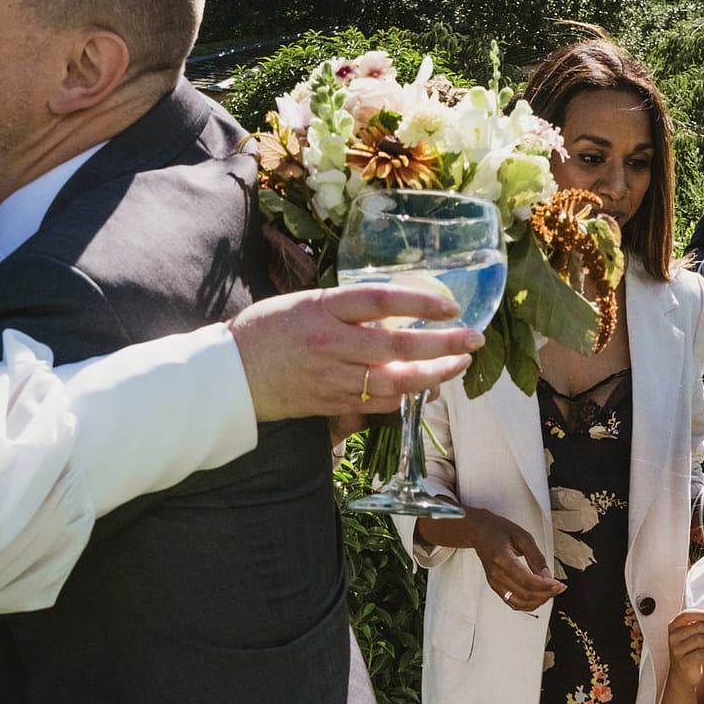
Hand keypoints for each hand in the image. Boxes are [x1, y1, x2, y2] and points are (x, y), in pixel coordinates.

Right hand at [228, 285, 481, 421]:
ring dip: (432, 375)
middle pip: (397, 344)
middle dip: (442, 344)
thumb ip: (347, 308)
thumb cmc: (267, 330)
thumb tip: (394, 309)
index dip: (419, 302)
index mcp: (322, 309)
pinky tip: (423, 386)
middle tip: (472, 340)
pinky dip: (404, 396)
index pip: (380, 301)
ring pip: (394, 381)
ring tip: (457, 365)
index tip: (450, 307)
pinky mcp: (331, 403)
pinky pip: (377, 402)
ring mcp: (332, 377)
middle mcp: (330, 343)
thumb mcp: (305, 303)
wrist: (230, 374)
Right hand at [460, 507, 566, 611]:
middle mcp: (496, 574)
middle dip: (546, 594)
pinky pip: (512, 602)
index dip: (546, 586)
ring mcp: (494, 582)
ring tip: (550, 592)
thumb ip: (536, 557)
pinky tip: (537, 597)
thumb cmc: (498, 530)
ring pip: (519, 603)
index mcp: (502, 559)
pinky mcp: (495, 586)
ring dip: (538, 601)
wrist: (479, 532)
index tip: (559, 584)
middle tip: (558, 588)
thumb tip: (547, 575)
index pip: (527, 581)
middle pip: (524, 594)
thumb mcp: (523, 536)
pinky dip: (527, 604)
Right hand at [666, 607, 703, 690]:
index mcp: (673, 626)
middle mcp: (672, 637)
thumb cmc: (690, 649)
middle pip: (697, 627)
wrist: (684, 673)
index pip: (687, 614)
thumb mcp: (693, 632)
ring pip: (701, 639)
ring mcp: (676, 650)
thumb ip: (701, 618)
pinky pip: (702, 653)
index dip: (702, 614)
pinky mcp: (683, 662)